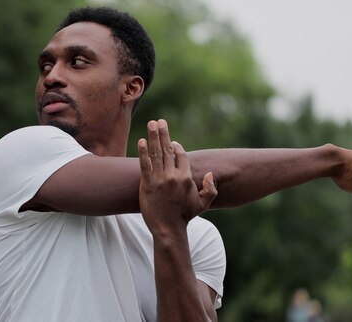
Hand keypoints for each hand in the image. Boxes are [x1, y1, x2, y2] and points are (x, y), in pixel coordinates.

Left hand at [138, 119, 217, 237]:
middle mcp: (173, 176)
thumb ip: (210, 189)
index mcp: (186, 177)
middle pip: (168, 149)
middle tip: (159, 121)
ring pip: (156, 153)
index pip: (182, 155)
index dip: (177, 146)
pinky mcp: (148, 185)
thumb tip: (211, 174)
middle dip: (163, 133)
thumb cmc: (185, 216)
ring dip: (153, 137)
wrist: (168, 229)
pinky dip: (143, 152)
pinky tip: (140, 141)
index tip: (172, 141)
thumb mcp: (203, 204)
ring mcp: (160, 180)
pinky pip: (144, 165)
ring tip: (151, 124)